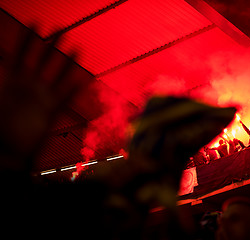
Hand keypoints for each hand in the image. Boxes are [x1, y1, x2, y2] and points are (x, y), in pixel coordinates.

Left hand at [0, 27, 92, 169]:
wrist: (10, 152)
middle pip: (42, 60)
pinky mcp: (52, 112)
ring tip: (77, 48)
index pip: (19, 54)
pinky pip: (66, 97)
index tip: (35, 23)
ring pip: (58, 75)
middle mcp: (29, 87)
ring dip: (67, 62)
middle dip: (52, 43)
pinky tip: (82, 79)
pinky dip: (75, 88)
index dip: (26, 39)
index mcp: (12, 82)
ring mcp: (42, 98)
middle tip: (61, 28)